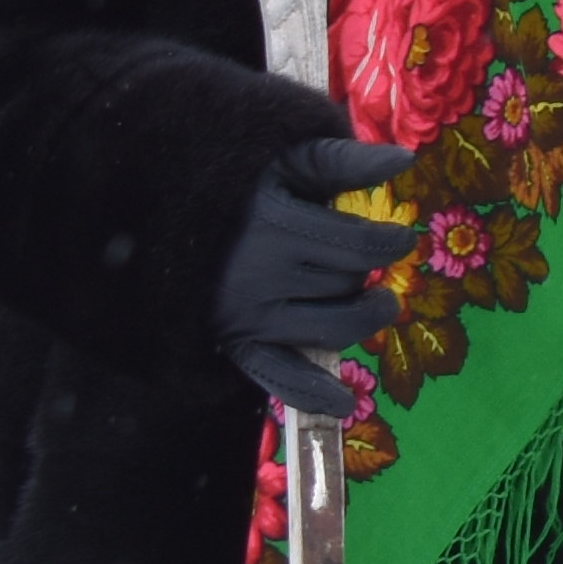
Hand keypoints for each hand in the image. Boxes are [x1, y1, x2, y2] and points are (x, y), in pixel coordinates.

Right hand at [220, 137, 414, 413]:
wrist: (159, 219)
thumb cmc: (236, 184)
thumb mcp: (284, 159)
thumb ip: (342, 161)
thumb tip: (403, 160)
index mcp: (271, 225)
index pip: (360, 246)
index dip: (391, 243)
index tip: (397, 238)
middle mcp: (256, 276)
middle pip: (347, 286)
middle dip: (363, 271)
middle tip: (355, 258)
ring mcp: (244, 316)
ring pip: (332, 330)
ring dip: (360, 317)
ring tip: (368, 301)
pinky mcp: (234, 345)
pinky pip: (278, 378)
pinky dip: (313, 394)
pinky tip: (345, 404)